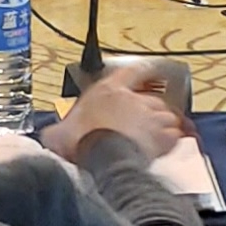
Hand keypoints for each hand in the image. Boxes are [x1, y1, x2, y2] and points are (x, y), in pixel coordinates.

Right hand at [44, 61, 187, 163]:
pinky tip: (169, 144)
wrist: (101, 157)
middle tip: (146, 121)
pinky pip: (175, 133)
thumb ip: (56, 131)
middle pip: (153, 98)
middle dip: (152, 109)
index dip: (144, 69)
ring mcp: (151, 116)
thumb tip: (49, 136)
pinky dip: (174, 138)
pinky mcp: (162, 135)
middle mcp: (134, 99)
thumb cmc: (80, 142)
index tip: (151, 68)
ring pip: (168, 115)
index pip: (132, 72)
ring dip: (166, 123)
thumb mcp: (59, 133)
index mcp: (109, 90)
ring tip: (161, 134)